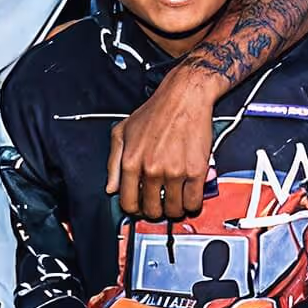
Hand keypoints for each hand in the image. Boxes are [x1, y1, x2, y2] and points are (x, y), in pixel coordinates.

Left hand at [106, 74, 213, 220]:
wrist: (184, 97)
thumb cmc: (155, 111)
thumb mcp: (122, 132)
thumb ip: (112, 162)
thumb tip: (111, 188)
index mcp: (131, 162)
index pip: (128, 203)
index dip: (135, 209)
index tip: (141, 206)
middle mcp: (151, 169)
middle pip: (151, 210)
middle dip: (155, 210)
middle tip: (160, 202)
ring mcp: (174, 172)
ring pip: (173, 209)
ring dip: (174, 209)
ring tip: (175, 199)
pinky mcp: (195, 171)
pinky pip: (194, 202)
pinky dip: (192, 204)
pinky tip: (189, 196)